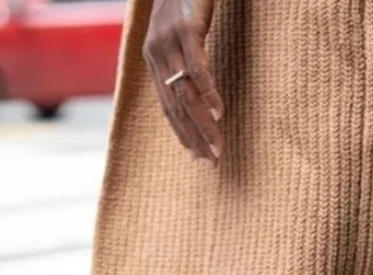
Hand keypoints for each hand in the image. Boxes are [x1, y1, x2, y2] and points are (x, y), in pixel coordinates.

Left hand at [143, 0, 224, 162]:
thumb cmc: (187, 0)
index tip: (198, 156)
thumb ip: (185, 60)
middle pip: (177, 106)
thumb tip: (197, 91)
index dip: (182, 134)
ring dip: (204, 124)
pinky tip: (219, 113)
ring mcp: (169, 41)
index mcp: (153, 59)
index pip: (167, 106)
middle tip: (212, 160)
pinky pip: (197, 68)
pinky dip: (208, 93)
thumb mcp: (181, 34)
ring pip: (186, 93)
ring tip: (218, 146)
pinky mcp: (186, 29)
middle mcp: (156, 53)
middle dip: (195, 137)